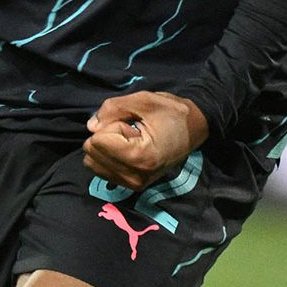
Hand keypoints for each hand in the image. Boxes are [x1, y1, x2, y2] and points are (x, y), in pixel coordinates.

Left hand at [84, 91, 207, 190]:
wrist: (194, 129)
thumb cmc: (172, 112)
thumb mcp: (144, 100)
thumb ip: (113, 108)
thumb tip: (91, 126)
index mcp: (140, 157)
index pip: (98, 141)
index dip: (113, 125)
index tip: (135, 125)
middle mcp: (135, 177)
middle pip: (92, 153)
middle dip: (108, 136)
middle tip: (134, 132)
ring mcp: (133, 184)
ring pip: (92, 163)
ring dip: (108, 147)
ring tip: (132, 140)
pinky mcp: (132, 186)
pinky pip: (100, 169)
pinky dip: (109, 156)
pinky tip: (129, 149)